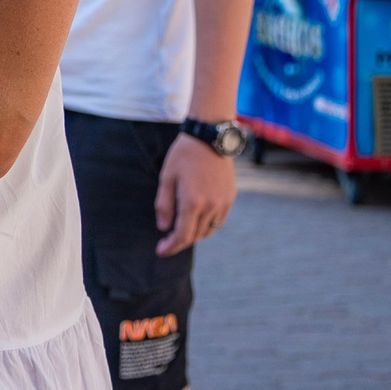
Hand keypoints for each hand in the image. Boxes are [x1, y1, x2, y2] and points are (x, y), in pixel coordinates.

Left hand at [154, 131, 236, 254]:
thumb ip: (164, 205)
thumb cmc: (184, 156)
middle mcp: (211, 206)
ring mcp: (223, 203)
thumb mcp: (166, 178)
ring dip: (194, 234)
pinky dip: (207, 225)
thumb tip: (164, 228)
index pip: (182, 236)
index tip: (160, 251)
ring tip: (180, 229)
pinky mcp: (230, 198)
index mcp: (193, 203)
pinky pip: (218, 220)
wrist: (210, 138)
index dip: (171, 247)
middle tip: (166, 240)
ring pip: (209, 230)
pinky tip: (196, 218)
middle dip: (180, 241)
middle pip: (196, 236)